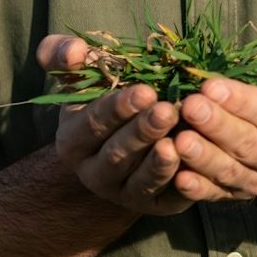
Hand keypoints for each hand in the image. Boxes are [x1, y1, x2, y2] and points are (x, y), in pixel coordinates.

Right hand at [36, 34, 192, 214]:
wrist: (124, 140)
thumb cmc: (102, 96)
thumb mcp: (79, 74)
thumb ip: (64, 55)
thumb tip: (74, 51)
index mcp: (73, 140)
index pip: (93, 124)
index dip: (118, 108)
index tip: (145, 91)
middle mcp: (94, 173)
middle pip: (118, 154)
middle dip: (143, 131)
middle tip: (167, 110)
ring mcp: (124, 193)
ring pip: (141, 181)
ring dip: (159, 163)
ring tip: (177, 143)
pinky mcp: (155, 205)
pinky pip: (167, 198)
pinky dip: (179, 184)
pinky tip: (192, 167)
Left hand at [172, 18, 256, 201]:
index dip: (244, 102)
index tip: (211, 85)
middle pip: (248, 144)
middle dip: (218, 125)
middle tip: (189, 105)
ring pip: (229, 171)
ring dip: (202, 158)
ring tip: (176, 140)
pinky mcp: (234, 194)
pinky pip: (214, 194)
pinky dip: (196, 189)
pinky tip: (177, 176)